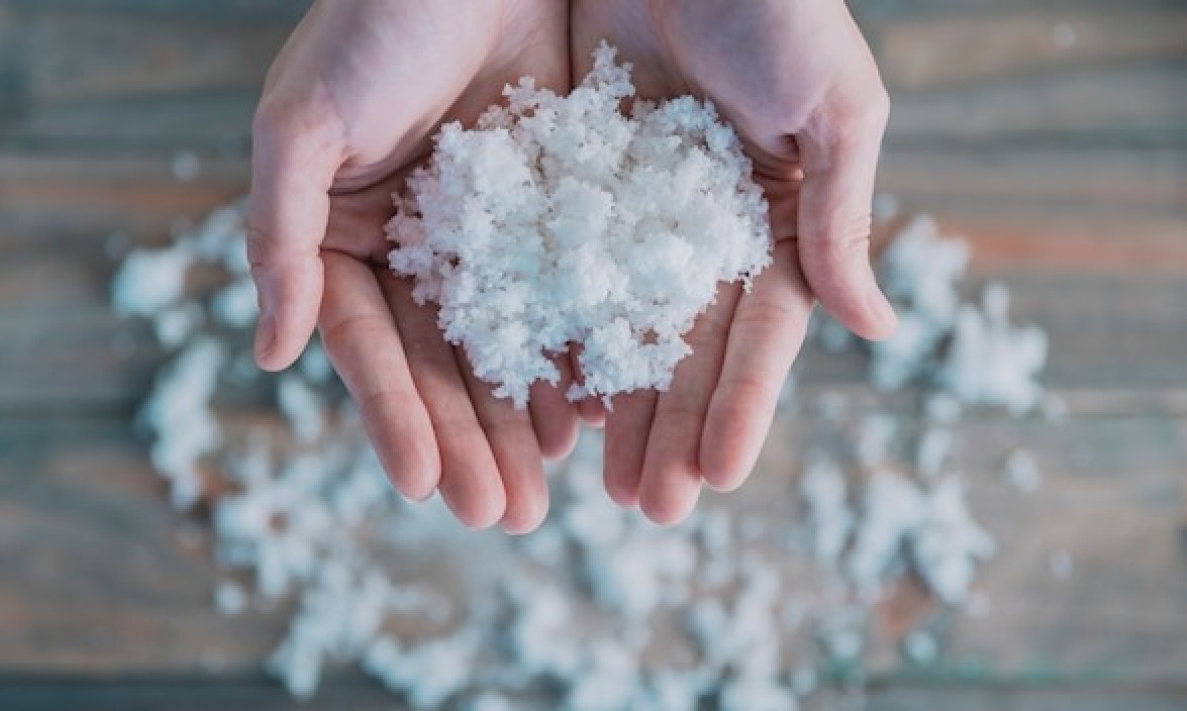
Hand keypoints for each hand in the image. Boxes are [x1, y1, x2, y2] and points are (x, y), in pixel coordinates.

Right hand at [249, 0, 574, 533]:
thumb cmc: (373, 21)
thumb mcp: (304, 122)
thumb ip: (280, 234)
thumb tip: (269, 354)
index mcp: (347, 236)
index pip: (370, 347)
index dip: (393, 416)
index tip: (420, 485)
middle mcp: (417, 249)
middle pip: (443, 364)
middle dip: (471, 441)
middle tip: (503, 515)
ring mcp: (488, 237)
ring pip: (507, 345)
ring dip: (525, 420)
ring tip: (549, 490)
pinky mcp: (555, 212)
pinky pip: (569, 295)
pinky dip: (580, 353)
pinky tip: (600, 410)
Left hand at [572, 0, 897, 522]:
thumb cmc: (778, 4)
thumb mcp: (832, 107)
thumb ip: (838, 217)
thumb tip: (878, 330)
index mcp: (772, 222)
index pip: (757, 334)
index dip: (738, 404)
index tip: (715, 475)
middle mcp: (699, 233)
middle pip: (682, 349)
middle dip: (667, 429)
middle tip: (645, 508)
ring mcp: (632, 213)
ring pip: (616, 327)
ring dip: (609, 406)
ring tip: (591, 481)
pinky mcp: (570, 183)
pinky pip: (555, 269)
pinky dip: (548, 331)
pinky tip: (535, 394)